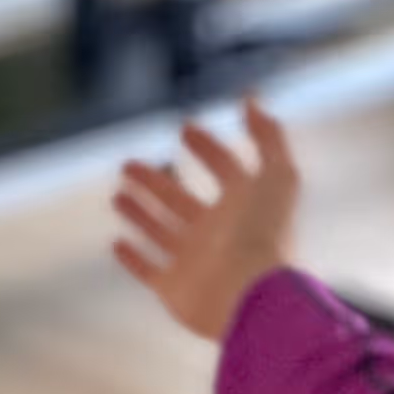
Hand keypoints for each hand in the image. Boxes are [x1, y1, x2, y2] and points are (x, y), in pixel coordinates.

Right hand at [111, 97, 300, 343]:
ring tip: (119, 193)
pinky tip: (116, 241)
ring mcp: (195, 262)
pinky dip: (132, 258)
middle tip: (129, 163)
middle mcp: (219, 233)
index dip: (209, 147)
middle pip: (181, 200)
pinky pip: (149, 271)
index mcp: (244, 206)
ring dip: (140, 212)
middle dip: (156, 181)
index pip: (226, 169)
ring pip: (161, 231)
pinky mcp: (175, 290)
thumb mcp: (277, 175)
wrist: (251, 295)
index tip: (185, 128)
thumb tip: (252, 99)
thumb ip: (268, 136)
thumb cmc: (265, 234)